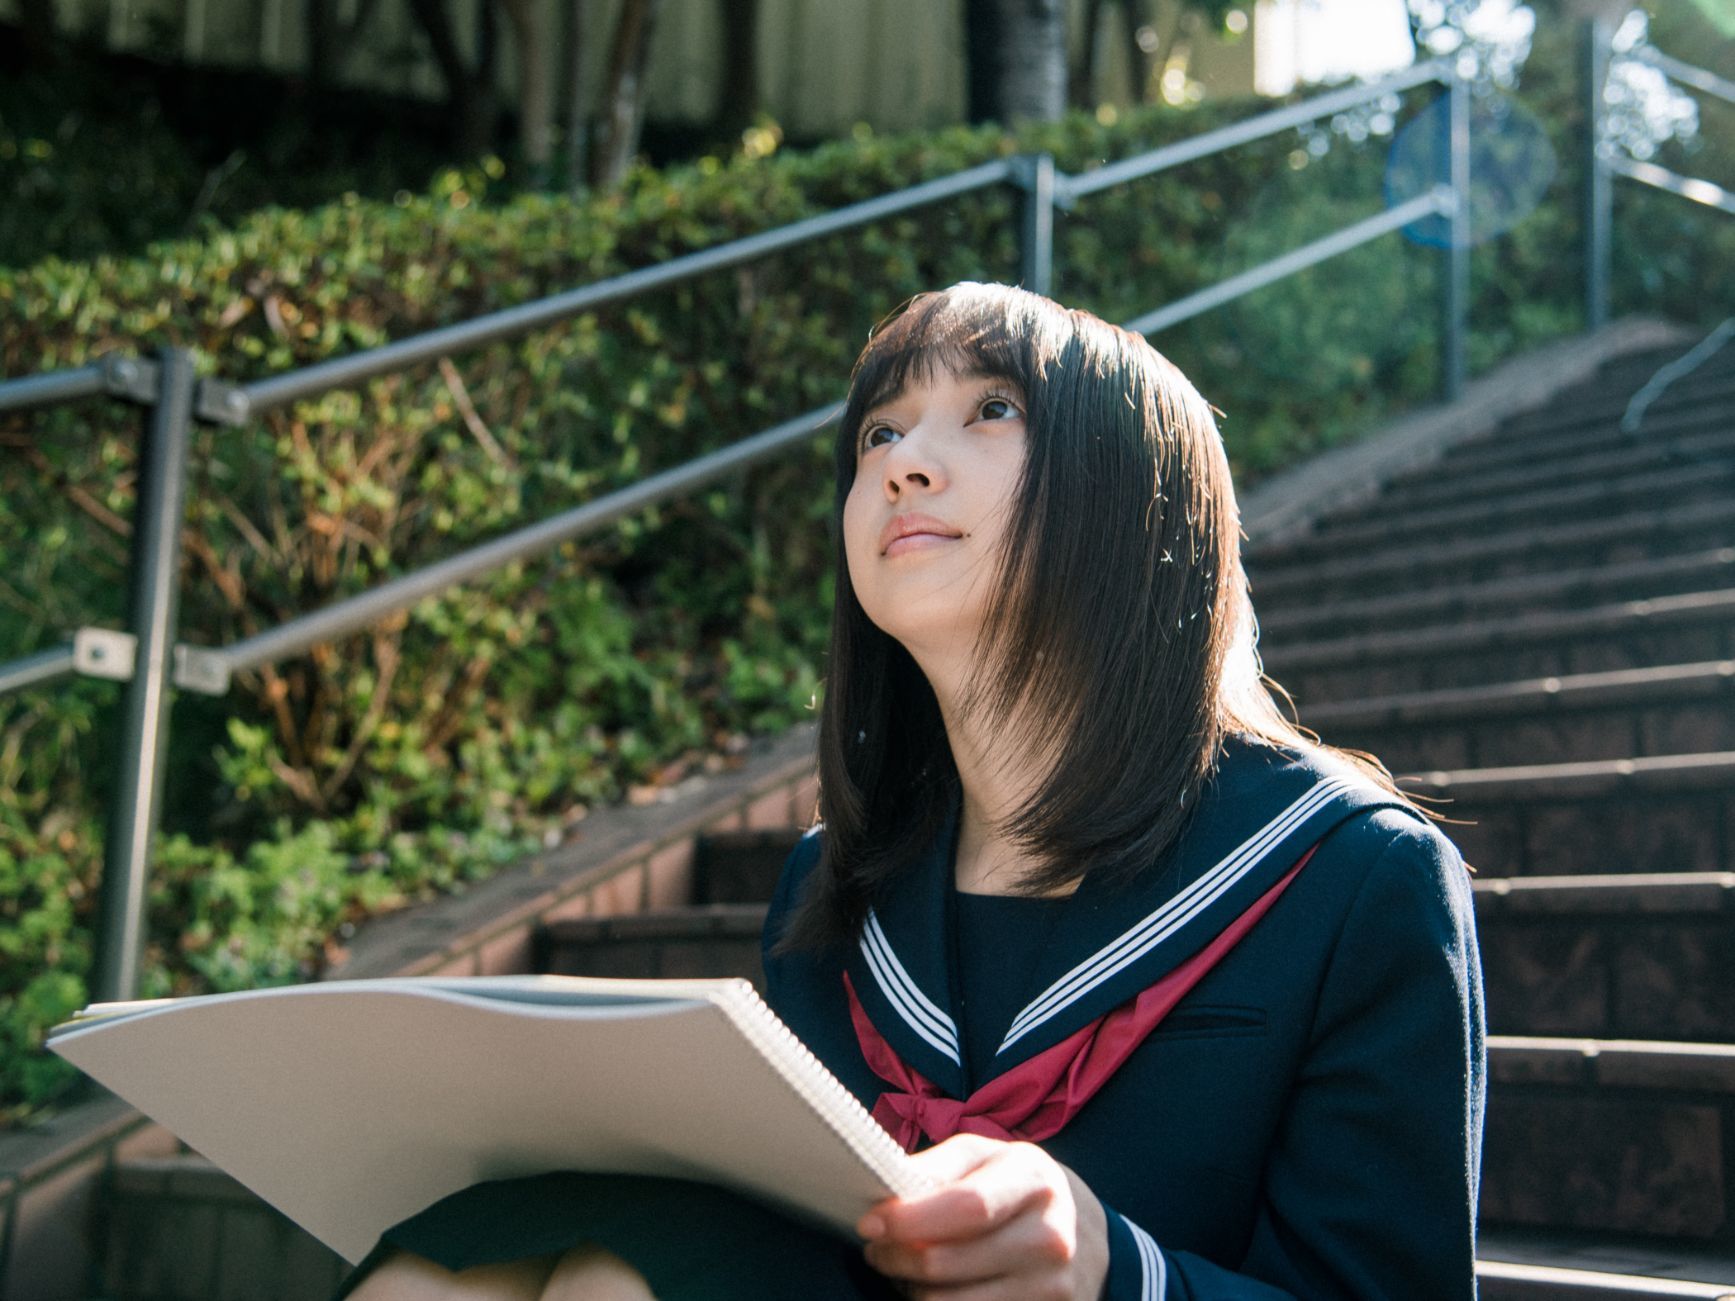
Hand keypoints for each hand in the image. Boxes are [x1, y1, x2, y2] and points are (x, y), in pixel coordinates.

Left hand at [857, 1134, 1109, 1299]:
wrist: (1087, 1236)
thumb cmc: (1020, 1187)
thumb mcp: (989, 1157)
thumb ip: (940, 1167)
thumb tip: (886, 1188)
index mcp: (1033, 1180)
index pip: (966, 1206)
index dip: (909, 1219)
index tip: (869, 1223)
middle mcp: (1048, 1237)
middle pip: (947, 1263)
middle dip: (895, 1258)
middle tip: (875, 1249)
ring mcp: (1049, 1289)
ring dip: (910, 1290)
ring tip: (903, 1269)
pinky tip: (934, 1290)